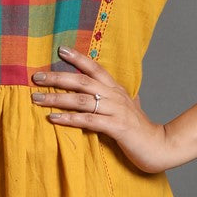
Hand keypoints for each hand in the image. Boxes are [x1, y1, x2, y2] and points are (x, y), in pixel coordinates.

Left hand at [31, 46, 173, 172]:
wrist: (160, 146)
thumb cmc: (140, 129)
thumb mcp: (128, 108)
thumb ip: (119, 99)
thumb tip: (117, 92)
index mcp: (116, 89)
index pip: (95, 68)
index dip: (78, 58)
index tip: (60, 50)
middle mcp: (115, 96)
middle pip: (82, 81)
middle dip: (57, 78)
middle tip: (36, 77)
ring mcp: (116, 111)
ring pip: (81, 100)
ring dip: (57, 99)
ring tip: (37, 99)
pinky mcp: (116, 128)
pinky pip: (88, 121)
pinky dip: (69, 119)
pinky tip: (53, 118)